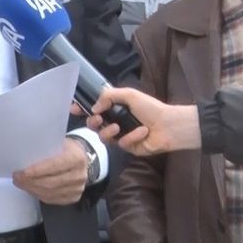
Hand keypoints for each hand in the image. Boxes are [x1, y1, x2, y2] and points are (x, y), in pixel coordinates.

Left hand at [11, 137, 88, 204]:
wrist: (82, 157)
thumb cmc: (65, 148)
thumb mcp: (58, 141)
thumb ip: (45, 148)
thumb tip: (22, 156)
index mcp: (76, 158)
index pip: (54, 166)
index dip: (37, 171)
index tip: (22, 172)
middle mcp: (79, 175)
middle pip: (50, 183)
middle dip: (30, 182)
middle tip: (16, 178)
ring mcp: (78, 188)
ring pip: (50, 193)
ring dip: (32, 189)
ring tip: (21, 183)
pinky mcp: (74, 197)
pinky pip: (52, 200)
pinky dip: (39, 195)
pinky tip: (31, 189)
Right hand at [85, 87, 200, 155]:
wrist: (169, 125)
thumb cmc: (151, 108)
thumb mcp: (129, 95)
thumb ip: (108, 96)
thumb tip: (94, 107)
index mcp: (115, 108)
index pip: (94, 108)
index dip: (82, 109)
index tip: (73, 108)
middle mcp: (116, 121)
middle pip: (94, 124)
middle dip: (92, 121)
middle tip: (97, 119)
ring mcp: (121, 136)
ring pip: (103, 136)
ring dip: (108, 131)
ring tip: (117, 127)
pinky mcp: (128, 148)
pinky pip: (121, 144)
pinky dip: (131, 137)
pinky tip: (142, 132)